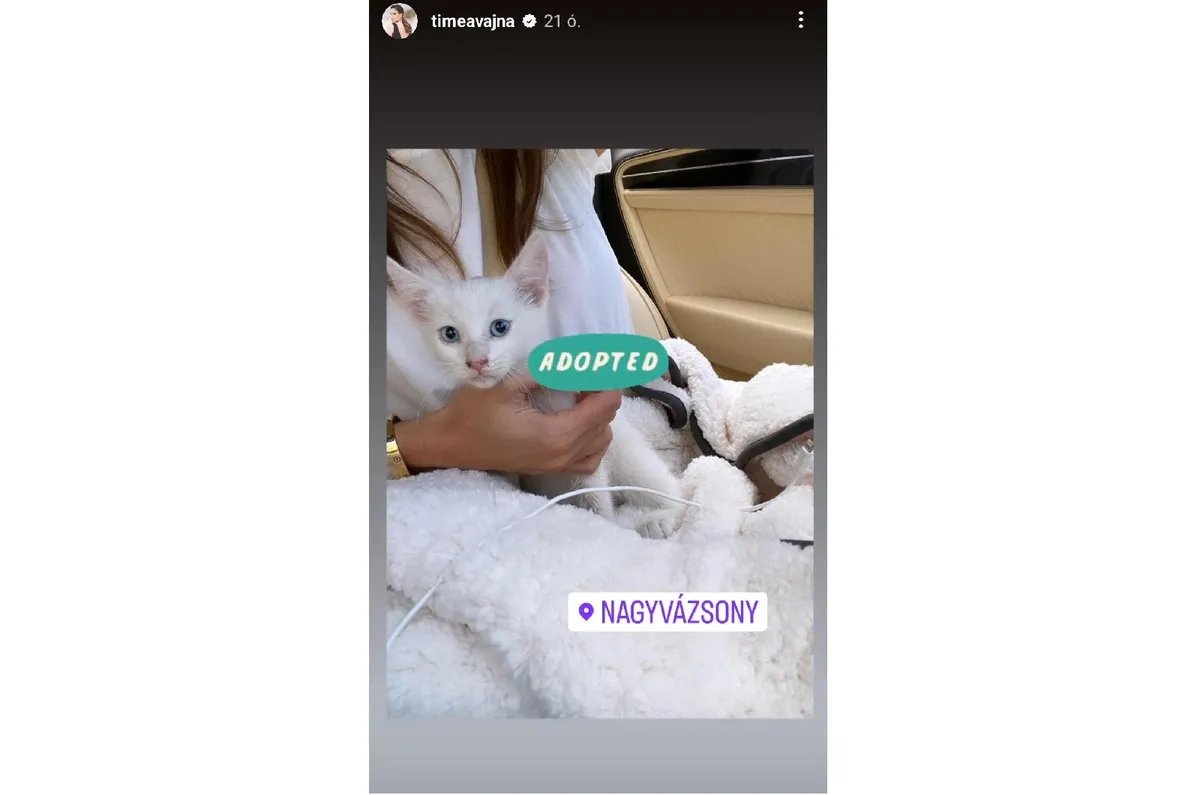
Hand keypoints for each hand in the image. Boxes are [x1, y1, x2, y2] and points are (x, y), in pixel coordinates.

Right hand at [396, 376, 620, 475]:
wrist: (451, 444)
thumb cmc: (475, 412)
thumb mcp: (510, 384)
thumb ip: (550, 373)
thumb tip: (580, 361)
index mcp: (557, 434)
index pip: (605, 406)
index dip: (605, 381)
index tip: (591, 364)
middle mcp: (564, 454)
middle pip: (607, 420)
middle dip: (601, 394)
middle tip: (581, 373)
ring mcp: (559, 466)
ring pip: (602, 439)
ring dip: (598, 415)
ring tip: (578, 396)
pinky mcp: (551, 470)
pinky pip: (589, 459)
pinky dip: (593, 439)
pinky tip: (578, 422)